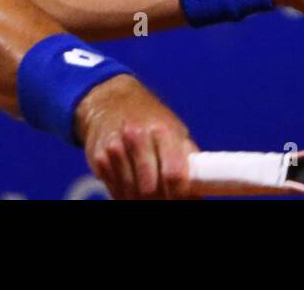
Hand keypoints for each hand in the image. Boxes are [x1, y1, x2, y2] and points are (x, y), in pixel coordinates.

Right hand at [75, 73, 198, 198]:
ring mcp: (115, 148)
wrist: (111, 101)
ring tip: (151, 195)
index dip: (180, 194)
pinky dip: (125, 195)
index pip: (174, 174)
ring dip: (141, 200)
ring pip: (131, 193)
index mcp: (163, 130)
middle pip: (150, 189)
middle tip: (166, 199)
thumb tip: (204, 185)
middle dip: (161, 200)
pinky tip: (132, 187)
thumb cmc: (151, 119)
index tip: (184, 199)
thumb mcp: (175, 129)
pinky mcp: (99, 158)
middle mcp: (137, 137)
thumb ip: (187, 156)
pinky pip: (114, 191)